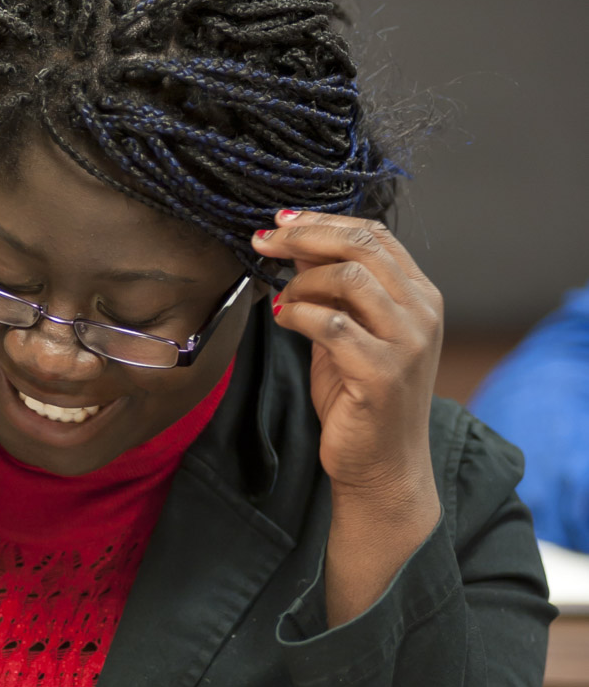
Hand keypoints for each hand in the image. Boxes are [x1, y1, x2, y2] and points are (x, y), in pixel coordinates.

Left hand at [251, 211, 442, 497]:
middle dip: (305, 236)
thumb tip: (295, 243)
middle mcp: (422, 312)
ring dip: (301, 281)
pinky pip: (331, 324)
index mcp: (419, 295)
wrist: (382, 465)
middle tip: (264, 241)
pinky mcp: (382, 373)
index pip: (376, 234)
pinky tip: (282, 320)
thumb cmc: (359, 399)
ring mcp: (407, 342)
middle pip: (362, 245)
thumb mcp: (344, 333)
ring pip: (350, 278)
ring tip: (281, 299)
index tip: (281, 222)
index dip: (324, 221)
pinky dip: (298, 314)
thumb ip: (329, 290)